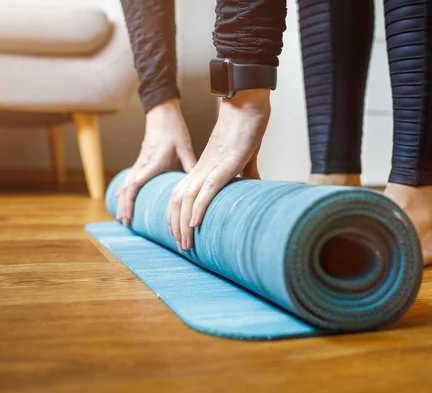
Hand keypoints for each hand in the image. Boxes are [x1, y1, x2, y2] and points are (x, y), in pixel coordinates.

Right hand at [116, 98, 195, 226]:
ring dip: (122, 201)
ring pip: (126, 185)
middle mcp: (142, 164)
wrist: (162, 113)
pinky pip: (128, 179)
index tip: (129, 216)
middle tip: (124, 224)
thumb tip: (201, 182)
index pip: (135, 185)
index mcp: (152, 162)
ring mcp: (139, 162)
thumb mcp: (184, 147)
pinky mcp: (140, 161)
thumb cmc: (174, 129)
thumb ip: (190, 164)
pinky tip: (120, 198)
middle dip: (124, 207)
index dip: (130, 202)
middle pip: (127, 189)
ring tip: (122, 217)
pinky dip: (123, 191)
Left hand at [167, 89, 270, 251]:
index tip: (179, 233)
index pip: (179, 195)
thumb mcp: (244, 157)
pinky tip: (194, 224)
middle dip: (176, 227)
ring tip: (186, 244)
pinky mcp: (223, 164)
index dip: (175, 216)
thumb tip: (255, 186)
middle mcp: (201, 169)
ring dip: (183, 224)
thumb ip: (246, 173)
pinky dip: (198, 207)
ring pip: (187, 199)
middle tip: (182, 248)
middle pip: (177, 201)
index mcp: (203, 168)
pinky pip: (206, 189)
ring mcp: (210, 166)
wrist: (248, 105)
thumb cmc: (245, 130)